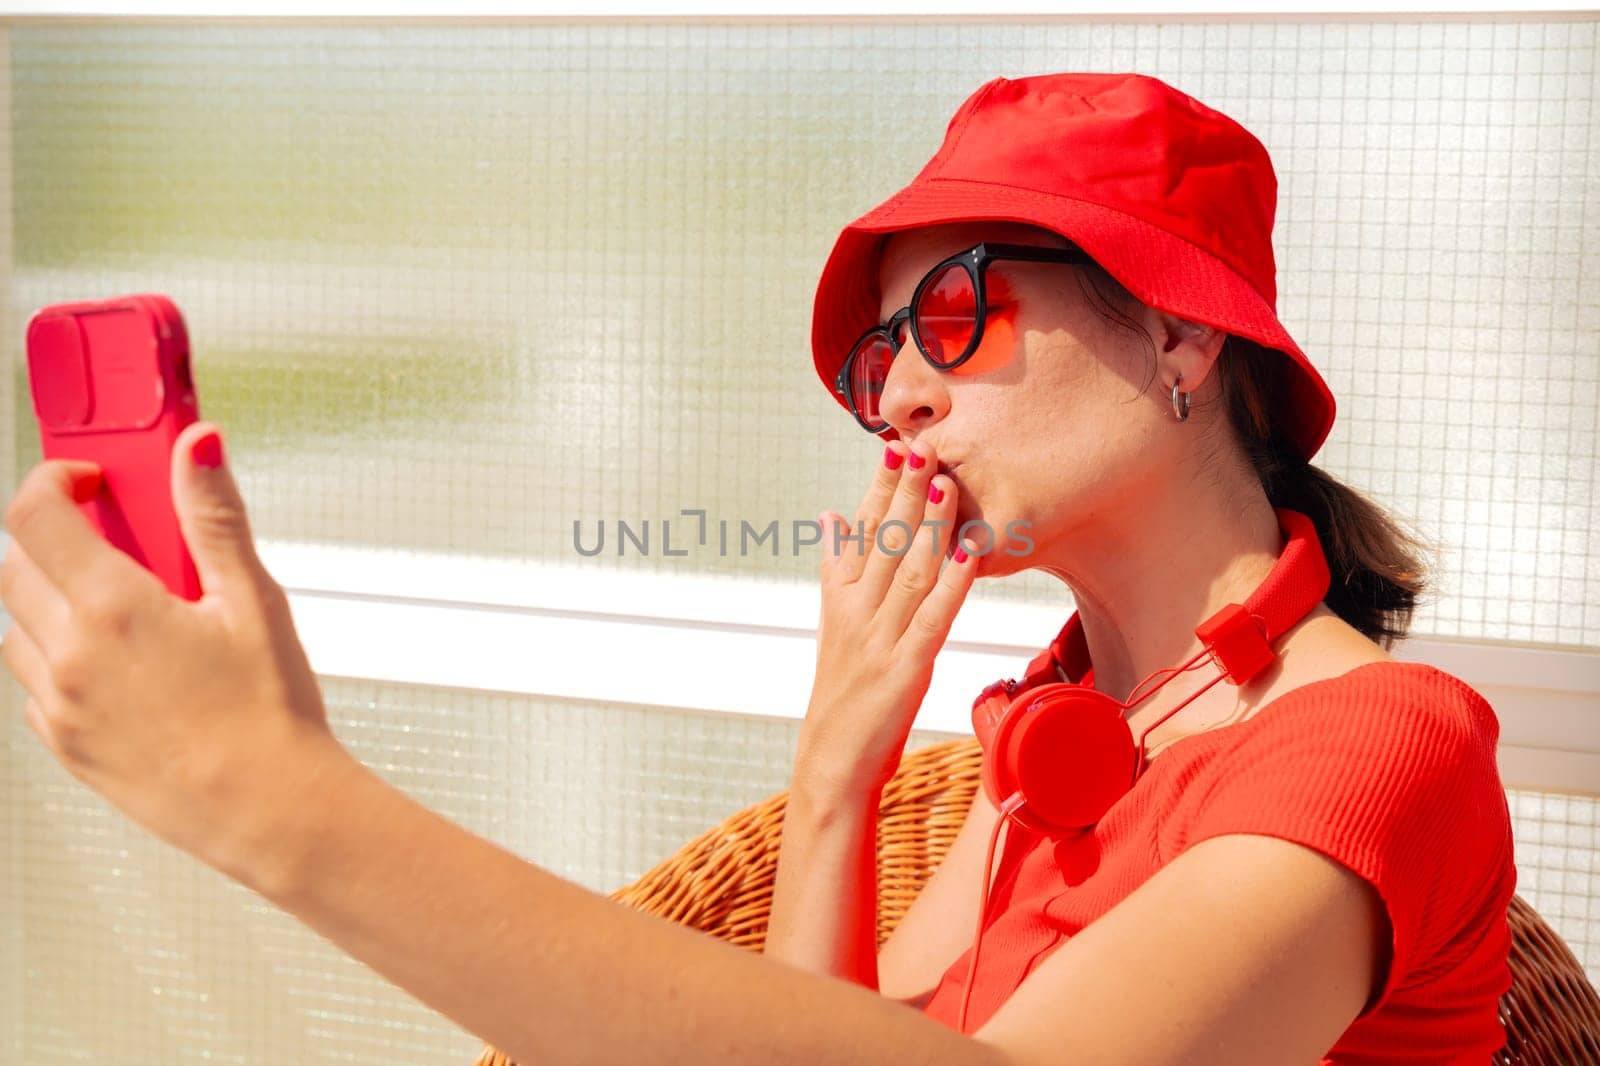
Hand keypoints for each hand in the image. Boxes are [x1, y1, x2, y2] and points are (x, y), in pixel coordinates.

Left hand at [0, 422, 351, 884]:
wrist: (271, 811)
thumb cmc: (270, 717)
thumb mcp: (254, 600)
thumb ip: (213, 516)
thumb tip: (196, 446)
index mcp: (114, 609)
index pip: (36, 515)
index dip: (54, 481)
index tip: (88, 481)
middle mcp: (70, 656)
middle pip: (15, 566)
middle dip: (54, 538)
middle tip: (111, 539)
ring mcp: (60, 705)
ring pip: (17, 627)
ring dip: (53, 601)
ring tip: (124, 609)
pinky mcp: (65, 746)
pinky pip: (34, 684)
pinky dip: (61, 658)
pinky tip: (124, 664)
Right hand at [801, 440, 977, 797]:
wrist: (831, 760)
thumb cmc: (840, 692)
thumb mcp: (832, 624)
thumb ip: (835, 567)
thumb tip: (830, 514)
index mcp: (839, 599)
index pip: (859, 532)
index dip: (877, 490)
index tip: (893, 449)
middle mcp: (856, 613)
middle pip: (882, 542)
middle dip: (904, 492)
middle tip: (922, 446)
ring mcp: (880, 639)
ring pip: (907, 571)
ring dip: (927, 525)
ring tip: (944, 483)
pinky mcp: (905, 668)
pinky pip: (932, 617)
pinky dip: (952, 582)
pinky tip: (968, 552)